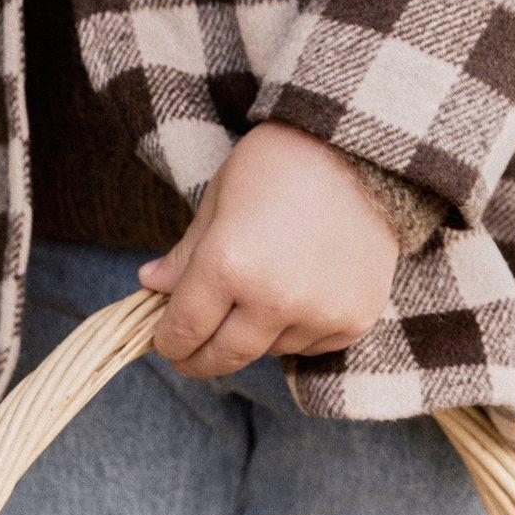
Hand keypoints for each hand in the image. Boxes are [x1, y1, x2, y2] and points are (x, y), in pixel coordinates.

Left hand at [138, 122, 397, 378]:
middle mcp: (275, 299)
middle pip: (224, 355)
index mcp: (229, 264)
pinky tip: (296, 297)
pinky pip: (310, 345)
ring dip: (252, 337)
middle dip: (198, 360)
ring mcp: (319, 314)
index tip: (165, 344)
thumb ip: (187, 252)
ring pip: (268, 350)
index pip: (184, 329)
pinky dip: (295, 331)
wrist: (363, 154)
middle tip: (189, 357)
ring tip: (255, 302)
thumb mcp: (220, 198)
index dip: (168, 341)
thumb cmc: (280, 164)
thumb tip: (151, 285)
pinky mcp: (354, 320)